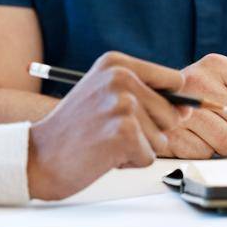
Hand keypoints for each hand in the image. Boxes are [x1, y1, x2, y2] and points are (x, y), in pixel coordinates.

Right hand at [26, 51, 187, 200]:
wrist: (37, 156)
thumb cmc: (74, 131)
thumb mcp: (105, 97)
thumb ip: (146, 97)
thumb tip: (188, 110)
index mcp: (115, 62)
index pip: (173, 80)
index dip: (166, 104)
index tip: (140, 114)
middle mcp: (120, 78)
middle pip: (172, 113)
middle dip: (149, 131)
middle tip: (110, 131)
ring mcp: (122, 104)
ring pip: (162, 139)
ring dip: (138, 148)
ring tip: (105, 142)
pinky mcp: (124, 133)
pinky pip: (149, 157)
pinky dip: (130, 163)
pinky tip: (103, 155)